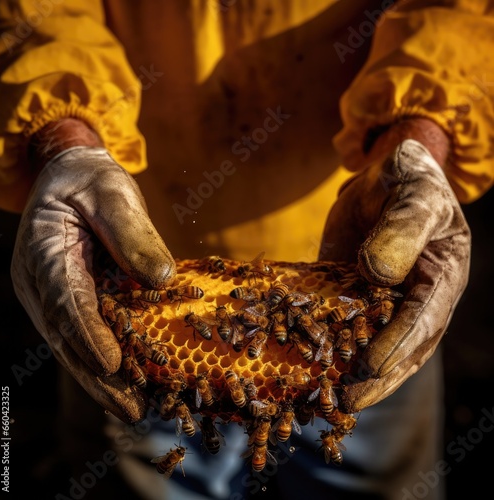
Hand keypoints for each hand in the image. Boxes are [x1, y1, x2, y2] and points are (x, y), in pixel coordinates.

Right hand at [11, 120, 175, 422]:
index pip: (66, 300)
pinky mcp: (66, 299)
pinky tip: (128, 381)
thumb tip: (159, 278)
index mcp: (44, 251)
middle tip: (131, 407)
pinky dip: (103, 361)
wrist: (71, 176)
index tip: (114, 364)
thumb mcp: (113, 194)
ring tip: (132, 408)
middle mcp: (39, 281)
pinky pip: (83, 334)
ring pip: (73, 344)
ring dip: (102, 379)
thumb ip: (131, 232)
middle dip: (98, 376)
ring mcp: (49, 294)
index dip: (89, 333)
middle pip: (67, 335)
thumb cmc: (92, 181)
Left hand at [320, 127, 470, 413]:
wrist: (382, 178)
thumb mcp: (414, 194)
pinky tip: (307, 360)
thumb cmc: (408, 180)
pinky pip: (342, 322)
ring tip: (327, 396)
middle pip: (400, 346)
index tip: (371, 367)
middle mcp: (416, 298)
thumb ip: (403, 229)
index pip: (423, 318)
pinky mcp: (353, 295)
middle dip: (375, 376)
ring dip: (351, 370)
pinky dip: (328, 342)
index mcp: (441, 277)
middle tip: (347, 401)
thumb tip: (380, 274)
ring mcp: (383, 300)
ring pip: (371, 342)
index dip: (398, 344)